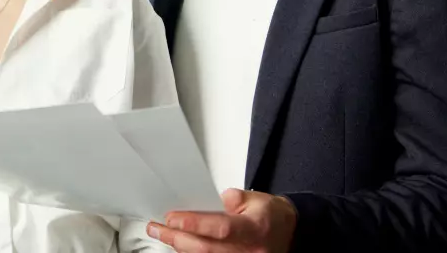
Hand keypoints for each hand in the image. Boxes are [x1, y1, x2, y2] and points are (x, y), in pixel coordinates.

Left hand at [147, 188, 296, 252]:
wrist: (289, 233)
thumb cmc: (271, 215)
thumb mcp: (255, 198)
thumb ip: (232, 198)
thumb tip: (211, 200)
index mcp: (255, 229)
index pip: (221, 228)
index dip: (194, 224)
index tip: (172, 217)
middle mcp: (249, 251)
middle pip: (207, 249)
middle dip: (177, 238)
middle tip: (157, 227)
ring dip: (181, 247)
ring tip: (163, 234)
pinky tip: (180, 245)